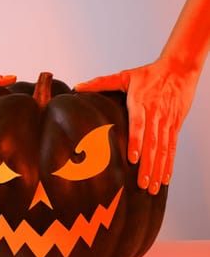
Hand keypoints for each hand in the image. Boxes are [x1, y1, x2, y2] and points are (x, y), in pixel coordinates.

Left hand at [75, 58, 198, 194]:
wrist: (179, 68)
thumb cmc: (149, 74)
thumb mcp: (124, 76)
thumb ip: (101, 83)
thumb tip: (78, 87)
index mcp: (141, 104)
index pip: (139, 125)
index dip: (136, 142)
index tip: (132, 159)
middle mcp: (155, 115)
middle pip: (152, 143)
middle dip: (147, 165)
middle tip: (141, 184)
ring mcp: (166, 123)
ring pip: (163, 150)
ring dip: (158, 170)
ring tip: (152, 187)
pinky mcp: (175, 126)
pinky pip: (172, 148)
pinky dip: (169, 165)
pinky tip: (165, 179)